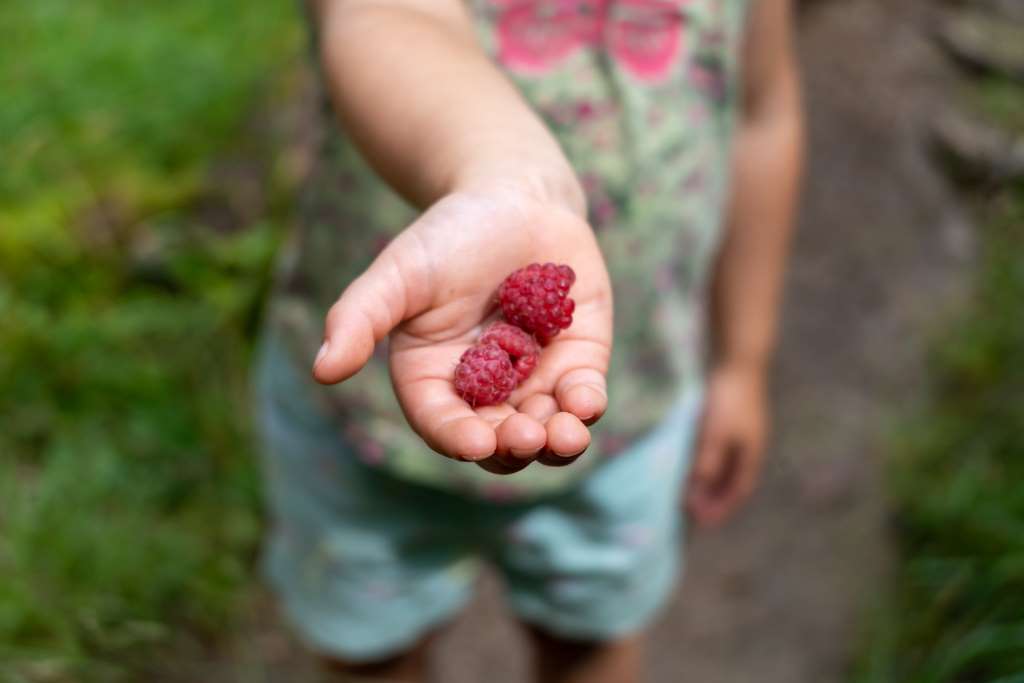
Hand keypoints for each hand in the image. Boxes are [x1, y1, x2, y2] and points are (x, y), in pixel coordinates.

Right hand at [312, 188, 612, 473]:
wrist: (515, 198)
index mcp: (434, 378)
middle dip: (513, 445)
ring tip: (566, 437)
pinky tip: (586, 404)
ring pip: (546, 430)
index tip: (475, 444)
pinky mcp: (578, 361)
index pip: (442, 422)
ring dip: (556, 441)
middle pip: (498, 439)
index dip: (457, 437)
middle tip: (526, 438)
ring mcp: (534, 379)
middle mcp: (485, 391)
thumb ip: (360, 318)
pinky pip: (583, 397)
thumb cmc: (447, 235)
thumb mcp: (398, 273)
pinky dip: (586, 405)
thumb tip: (322, 370)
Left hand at [687, 364, 768, 526]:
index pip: (738, 490)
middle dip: (714, 498)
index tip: (701, 523)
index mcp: (751, 454)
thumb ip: (706, 464)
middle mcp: (750, 446)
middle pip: (732, 480)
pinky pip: (720, 449)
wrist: (737, 360)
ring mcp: (743, 431)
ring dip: (710, 481)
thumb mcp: (714, 435)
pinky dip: (708, 461)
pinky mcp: (732, 418)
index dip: (721, 507)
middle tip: (692, 513)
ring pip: (727, 465)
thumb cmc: (727, 399)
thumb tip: (695, 495)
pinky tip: (692, 460)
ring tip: (689, 491)